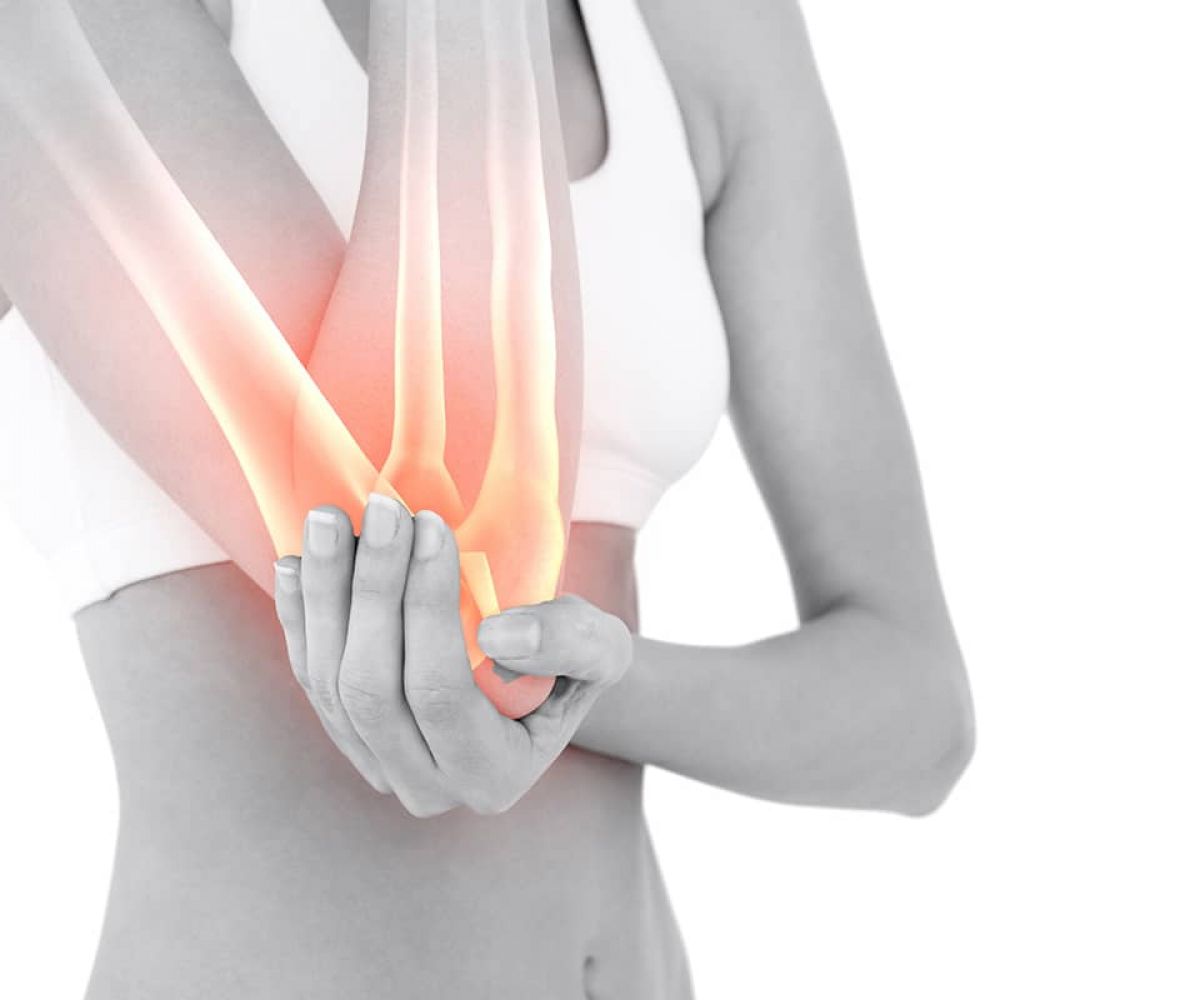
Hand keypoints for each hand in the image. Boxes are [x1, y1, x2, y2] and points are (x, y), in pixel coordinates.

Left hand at [272, 495, 632, 815]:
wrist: (541, 679)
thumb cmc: (574, 659)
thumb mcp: (601, 648)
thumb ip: (569, 642)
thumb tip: (497, 633)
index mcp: (492, 776)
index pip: (440, 691)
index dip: (427, 607)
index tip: (431, 525)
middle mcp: (427, 786)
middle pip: (373, 688)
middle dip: (371, 590)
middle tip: (380, 511)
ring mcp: (378, 766)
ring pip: (330, 682)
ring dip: (326, 594)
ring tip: (327, 517)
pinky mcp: (347, 737)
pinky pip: (309, 679)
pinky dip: (299, 617)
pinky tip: (296, 562)